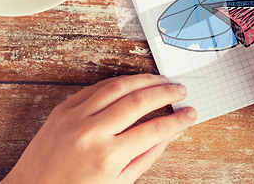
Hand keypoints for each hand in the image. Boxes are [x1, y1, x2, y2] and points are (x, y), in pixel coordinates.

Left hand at [0, 74, 196, 183]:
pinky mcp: (63, 108)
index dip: (178, 119)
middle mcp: (92, 133)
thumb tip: (172, 133)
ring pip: (119, 86)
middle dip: (166, 93)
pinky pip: (97, 87)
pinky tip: (133, 82)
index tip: (190, 114)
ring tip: (162, 81)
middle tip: (181, 91)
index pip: (155, 129)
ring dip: (145, 80)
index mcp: (108, 157)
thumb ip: (148, 155)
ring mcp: (75, 117)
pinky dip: (119, 82)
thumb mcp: (118, 182)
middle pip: (140, 101)